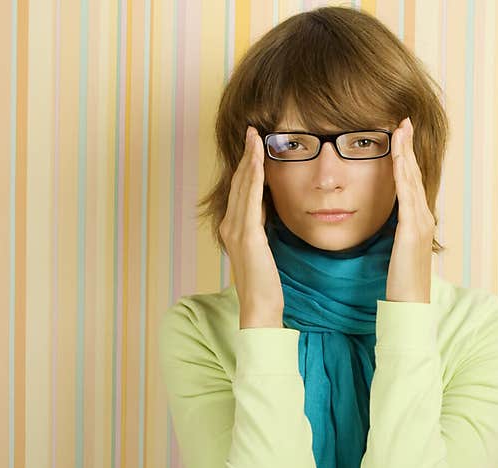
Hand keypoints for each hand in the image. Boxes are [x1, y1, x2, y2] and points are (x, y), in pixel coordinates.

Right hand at [219, 126, 284, 327]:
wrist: (260, 307)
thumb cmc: (265, 282)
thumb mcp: (263, 248)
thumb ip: (261, 226)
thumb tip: (267, 207)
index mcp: (232, 228)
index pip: (240, 190)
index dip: (246, 165)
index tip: (254, 145)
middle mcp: (229, 226)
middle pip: (238, 183)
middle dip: (246, 155)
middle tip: (253, 131)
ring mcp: (236, 231)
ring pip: (243, 187)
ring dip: (250, 160)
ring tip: (256, 138)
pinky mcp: (247, 237)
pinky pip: (251, 201)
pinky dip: (254, 178)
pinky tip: (260, 162)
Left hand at [386, 116, 433, 303]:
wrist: (411, 303)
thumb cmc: (401, 282)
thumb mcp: (398, 250)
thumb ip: (396, 233)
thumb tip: (390, 221)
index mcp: (419, 221)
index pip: (411, 182)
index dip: (407, 157)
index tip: (400, 135)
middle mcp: (424, 217)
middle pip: (414, 174)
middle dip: (408, 146)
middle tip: (403, 121)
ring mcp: (420, 222)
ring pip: (411, 180)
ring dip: (406, 152)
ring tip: (401, 129)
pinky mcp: (412, 230)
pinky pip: (406, 195)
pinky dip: (402, 173)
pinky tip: (397, 157)